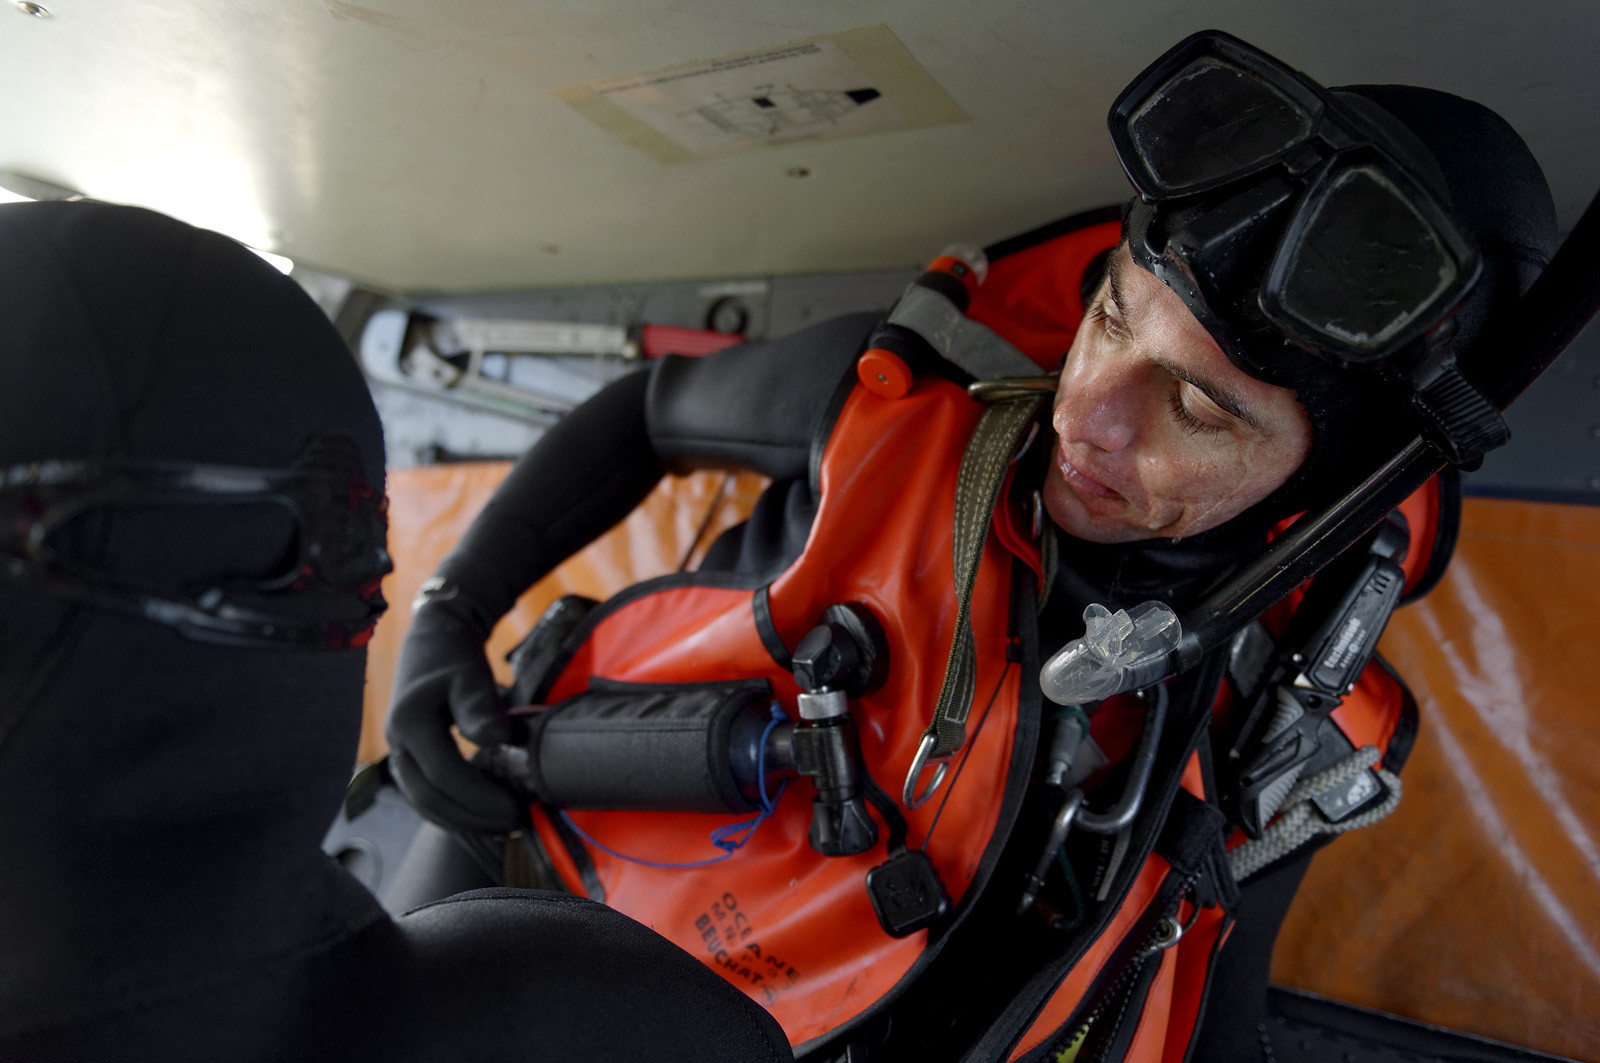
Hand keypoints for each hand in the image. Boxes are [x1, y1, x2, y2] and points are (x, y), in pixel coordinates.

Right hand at [385, 588, 528, 833]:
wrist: (433, 642)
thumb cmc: (455, 658)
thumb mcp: (470, 676)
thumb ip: (480, 706)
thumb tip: (494, 738)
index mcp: (409, 723)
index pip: (442, 775)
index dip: (479, 798)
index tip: (516, 808)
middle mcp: (396, 745)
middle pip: (429, 798)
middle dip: (474, 818)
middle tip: (517, 823)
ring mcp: (399, 755)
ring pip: (426, 804)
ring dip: (465, 822)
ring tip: (506, 826)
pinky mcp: (410, 761)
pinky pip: (428, 796)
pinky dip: (456, 812)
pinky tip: (486, 817)